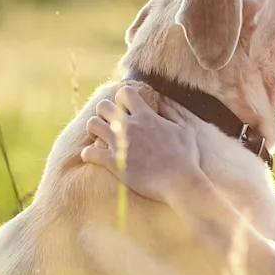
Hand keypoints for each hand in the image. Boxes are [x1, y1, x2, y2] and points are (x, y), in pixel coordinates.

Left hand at [81, 85, 210, 205]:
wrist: (179, 182)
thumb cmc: (185, 157)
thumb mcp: (185, 129)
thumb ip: (171, 113)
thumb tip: (161, 102)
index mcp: (146, 116)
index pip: (124, 92)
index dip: (122, 98)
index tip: (126, 108)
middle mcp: (130, 126)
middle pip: (103, 106)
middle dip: (104, 112)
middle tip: (110, 123)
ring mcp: (119, 143)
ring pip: (92, 125)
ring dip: (94, 130)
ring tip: (100, 138)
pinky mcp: (113, 162)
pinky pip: (89, 152)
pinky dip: (88, 154)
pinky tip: (95, 157)